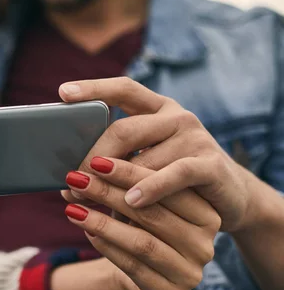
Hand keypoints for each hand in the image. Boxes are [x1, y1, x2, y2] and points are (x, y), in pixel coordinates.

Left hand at [60, 77, 254, 232]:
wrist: (226, 197)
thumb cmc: (171, 181)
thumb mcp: (142, 164)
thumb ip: (113, 164)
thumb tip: (68, 184)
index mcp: (157, 109)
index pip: (124, 89)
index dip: (94, 88)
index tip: (64, 93)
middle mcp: (177, 117)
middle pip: (124, 129)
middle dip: (92, 155)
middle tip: (71, 178)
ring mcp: (196, 138)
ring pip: (144, 158)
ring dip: (113, 183)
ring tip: (89, 199)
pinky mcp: (211, 164)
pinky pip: (176, 174)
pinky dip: (151, 188)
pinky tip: (132, 201)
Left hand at [63, 157, 219, 289]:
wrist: (142, 274)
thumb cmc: (143, 228)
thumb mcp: (146, 202)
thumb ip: (134, 185)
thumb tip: (98, 164)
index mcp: (208, 214)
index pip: (167, 188)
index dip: (129, 173)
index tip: (97, 162)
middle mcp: (205, 245)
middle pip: (152, 213)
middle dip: (109, 194)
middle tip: (77, 180)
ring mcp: (189, 273)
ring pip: (141, 242)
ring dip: (101, 222)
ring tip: (73, 207)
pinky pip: (131, 266)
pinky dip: (105, 246)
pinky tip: (85, 230)